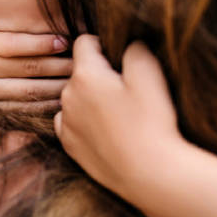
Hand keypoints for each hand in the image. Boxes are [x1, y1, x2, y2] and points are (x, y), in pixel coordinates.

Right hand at [0, 0, 70, 112]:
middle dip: (58, 65)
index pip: (15, 45)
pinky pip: (24, 109)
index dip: (42, 43)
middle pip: (28, 69)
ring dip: (57, 87)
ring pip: (30, 92)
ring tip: (80, 79)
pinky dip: (45, 105)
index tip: (65, 39)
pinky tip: (64, 99)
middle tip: (83, 60)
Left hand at [54, 35, 187, 200]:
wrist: (148, 174)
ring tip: (119, 114)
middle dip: (99, 74)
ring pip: (75, 99)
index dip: (103, 44)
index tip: (121, 58)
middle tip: (126, 90)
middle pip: (80, 72)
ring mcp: (66, 123)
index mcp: (85, 75)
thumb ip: (134, 49)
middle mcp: (67, 97)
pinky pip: (73, 123)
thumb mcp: (149, 74)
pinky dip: (85, 122)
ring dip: (91, 99)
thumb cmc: (150, 122)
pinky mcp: (70, 146)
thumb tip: (128, 43)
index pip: (84, 42)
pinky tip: (107, 131)